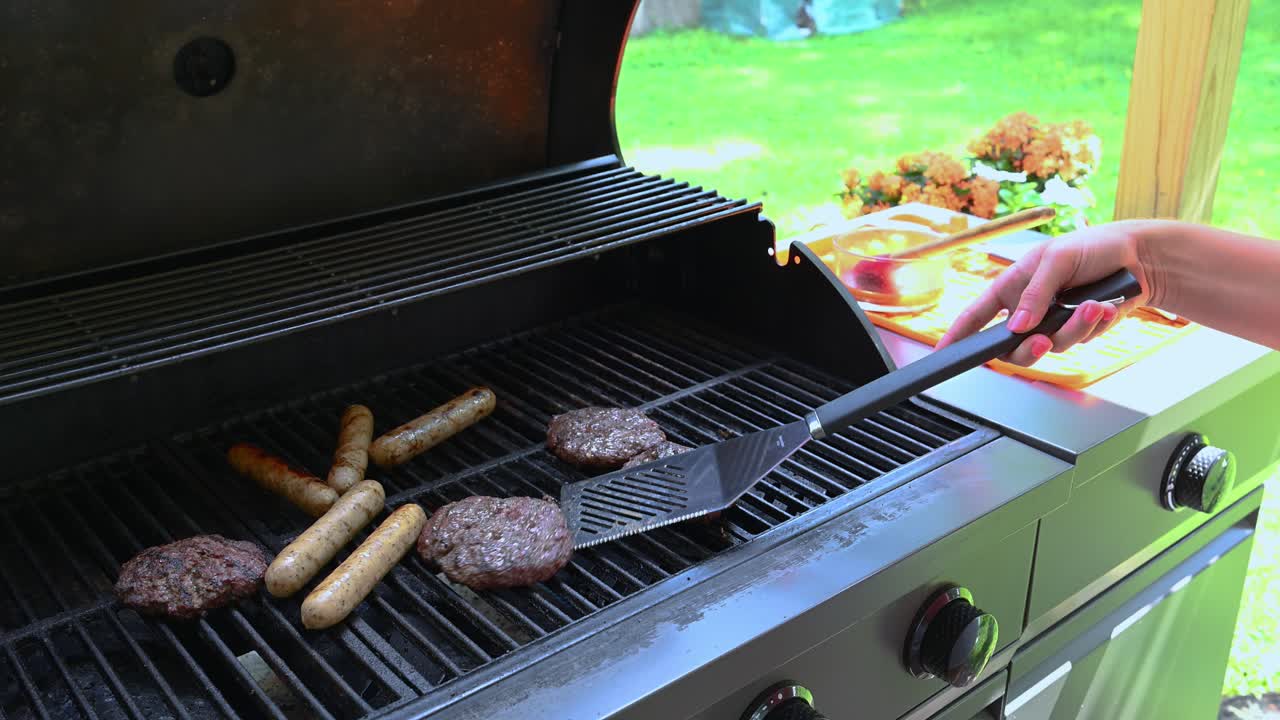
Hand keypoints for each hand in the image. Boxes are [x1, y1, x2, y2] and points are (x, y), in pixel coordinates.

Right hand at [936, 221, 1154, 365]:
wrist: (1139, 258)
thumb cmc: (1092, 247)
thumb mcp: (1056, 260)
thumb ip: (1034, 294)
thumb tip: (1016, 327)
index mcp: (1012, 287)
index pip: (976, 316)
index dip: (958, 335)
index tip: (944, 352)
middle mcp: (1028, 309)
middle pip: (1010, 347)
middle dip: (1027, 349)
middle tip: (1043, 341)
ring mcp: (1052, 323)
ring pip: (1049, 348)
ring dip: (1074, 329)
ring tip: (1094, 306)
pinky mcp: (1077, 332)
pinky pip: (1077, 342)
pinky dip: (1093, 325)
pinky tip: (1105, 306)